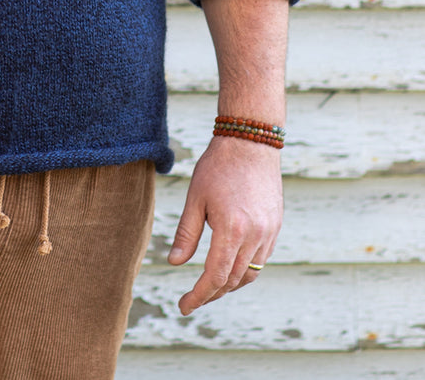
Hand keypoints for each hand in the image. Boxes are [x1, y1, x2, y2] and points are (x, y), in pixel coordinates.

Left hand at [167, 135, 282, 314]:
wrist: (251, 142)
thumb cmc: (218, 167)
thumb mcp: (195, 198)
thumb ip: (187, 233)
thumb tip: (174, 263)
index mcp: (232, 230)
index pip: (215, 277)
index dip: (198, 296)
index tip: (184, 306)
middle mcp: (255, 237)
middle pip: (232, 281)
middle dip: (211, 294)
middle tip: (192, 299)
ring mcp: (269, 233)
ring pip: (249, 274)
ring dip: (228, 285)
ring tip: (208, 287)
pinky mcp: (275, 227)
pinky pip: (260, 260)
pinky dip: (244, 271)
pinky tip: (229, 267)